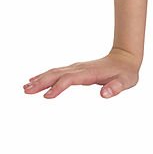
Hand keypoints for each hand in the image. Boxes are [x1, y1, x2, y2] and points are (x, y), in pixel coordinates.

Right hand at [23, 47, 141, 98]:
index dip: (58, 87)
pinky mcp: (75, 69)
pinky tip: (34, 81)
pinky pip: (57, 72)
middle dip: (42, 82)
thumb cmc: (126, 72)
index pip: (70, 79)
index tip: (46, 96)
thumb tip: (104, 94)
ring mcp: (77, 68)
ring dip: (40, 79)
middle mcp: (80, 68)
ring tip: (25, 88)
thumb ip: (116, 87)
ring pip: (55, 72)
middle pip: (58, 74)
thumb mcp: (126, 81)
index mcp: (90, 72)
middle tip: (26, 91)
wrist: (125, 57)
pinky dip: (45, 76)